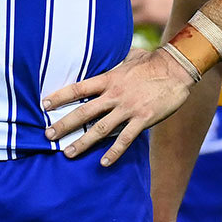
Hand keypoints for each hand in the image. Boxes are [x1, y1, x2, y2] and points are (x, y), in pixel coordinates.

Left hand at [42, 47, 194, 165]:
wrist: (177, 68)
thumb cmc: (152, 61)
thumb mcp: (128, 58)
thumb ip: (114, 64)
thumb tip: (106, 60)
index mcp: (109, 79)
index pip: (78, 89)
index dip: (60, 96)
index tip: (44, 104)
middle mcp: (114, 95)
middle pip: (83, 112)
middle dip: (64, 125)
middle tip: (48, 135)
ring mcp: (128, 108)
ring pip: (100, 129)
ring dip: (83, 142)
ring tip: (68, 153)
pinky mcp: (143, 119)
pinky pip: (125, 139)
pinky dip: (114, 152)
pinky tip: (103, 162)